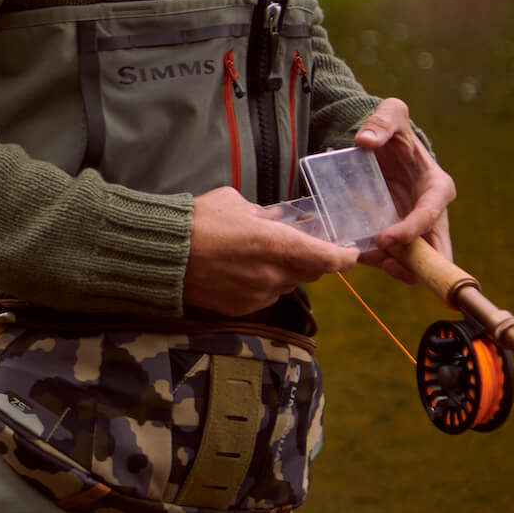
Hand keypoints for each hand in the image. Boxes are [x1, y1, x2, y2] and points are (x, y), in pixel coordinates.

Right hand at [183, 185, 357, 316]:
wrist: (162, 256)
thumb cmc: (197, 222)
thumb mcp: (234, 203)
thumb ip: (262, 213)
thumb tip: (273, 219)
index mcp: (276, 244)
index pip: (328, 258)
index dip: (344, 257)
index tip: (351, 252)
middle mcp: (272, 274)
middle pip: (309, 273)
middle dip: (308, 260)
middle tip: (298, 246)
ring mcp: (257, 295)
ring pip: (285, 285)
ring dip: (281, 273)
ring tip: (257, 257)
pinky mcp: (240, 309)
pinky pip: (263, 297)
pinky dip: (260, 285)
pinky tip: (239, 271)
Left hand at [352, 97, 454, 284]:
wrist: (382, 146)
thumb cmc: (393, 131)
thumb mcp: (391, 114)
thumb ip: (382, 121)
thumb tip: (366, 142)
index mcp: (436, 186)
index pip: (432, 214)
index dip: (412, 230)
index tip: (385, 238)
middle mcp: (431, 213)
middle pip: (437, 252)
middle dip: (415, 265)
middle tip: (384, 263)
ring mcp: (414, 228)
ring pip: (415, 263)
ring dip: (393, 267)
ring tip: (363, 257)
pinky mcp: (397, 235)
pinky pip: (392, 258)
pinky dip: (377, 261)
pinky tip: (357, 254)